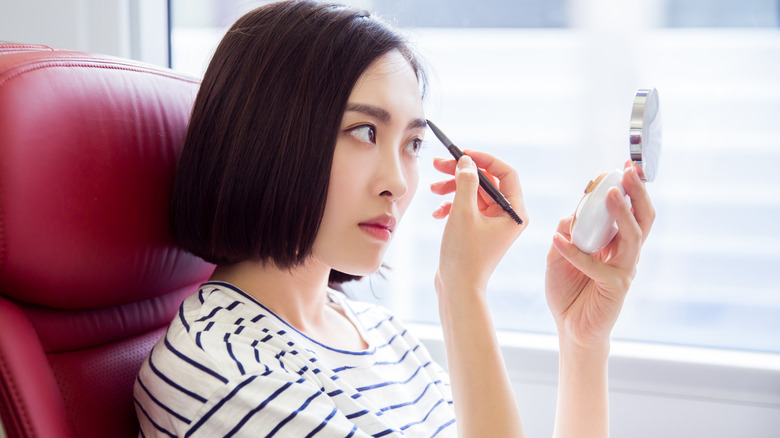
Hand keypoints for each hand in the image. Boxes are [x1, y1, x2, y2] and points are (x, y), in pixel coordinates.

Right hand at [431, 151, 528, 292]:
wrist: (457, 288)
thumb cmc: (465, 255)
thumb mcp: (463, 213)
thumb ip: (466, 182)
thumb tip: (466, 161)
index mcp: (515, 212)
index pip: (506, 172)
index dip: (484, 159)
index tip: (462, 154)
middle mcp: (508, 216)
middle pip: (487, 181)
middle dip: (461, 173)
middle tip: (439, 165)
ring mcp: (493, 224)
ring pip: (474, 193)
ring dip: (453, 188)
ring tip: (433, 189)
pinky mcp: (478, 230)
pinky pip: (467, 207)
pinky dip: (451, 205)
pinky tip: (437, 212)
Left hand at [545, 162, 654, 350]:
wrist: (571, 328)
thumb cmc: (568, 290)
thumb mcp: (558, 255)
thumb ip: (567, 234)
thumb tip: (571, 215)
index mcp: (614, 242)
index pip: (628, 210)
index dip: (629, 189)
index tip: (625, 166)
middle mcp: (625, 253)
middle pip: (641, 218)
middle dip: (637, 193)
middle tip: (629, 171)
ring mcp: (624, 270)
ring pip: (631, 237)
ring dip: (621, 214)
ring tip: (610, 194)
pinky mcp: (615, 288)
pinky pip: (598, 266)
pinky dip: (576, 253)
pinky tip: (557, 242)